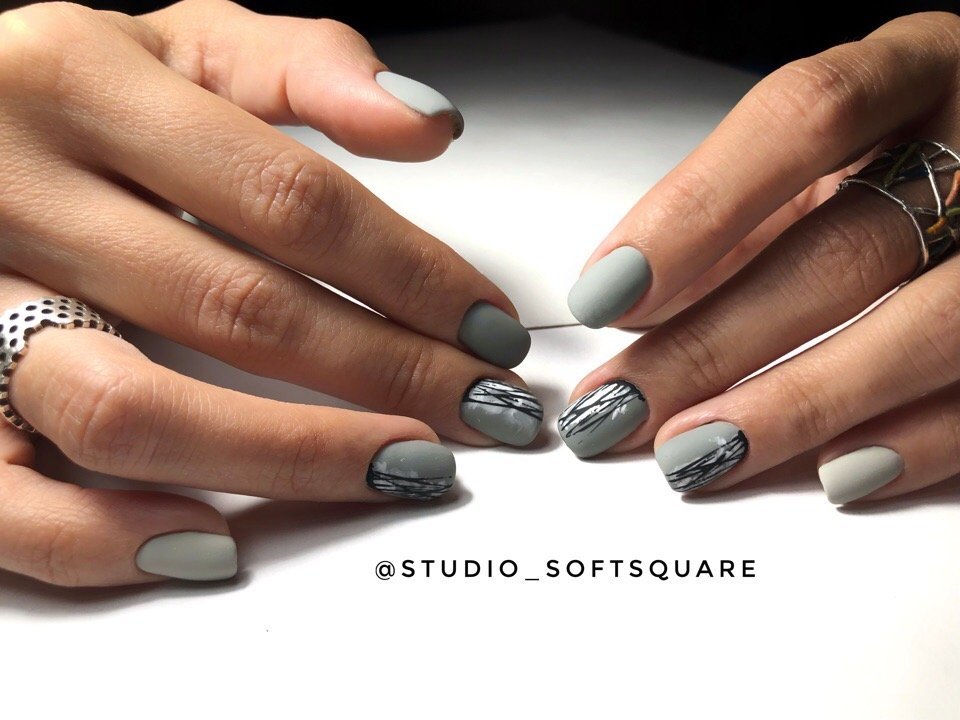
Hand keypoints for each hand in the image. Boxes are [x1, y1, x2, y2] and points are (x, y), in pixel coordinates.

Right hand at [0, 0, 541, 586]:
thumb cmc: (52, 98)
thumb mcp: (169, 43)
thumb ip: (300, 67)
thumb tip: (427, 124)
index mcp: (81, 83)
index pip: (289, 199)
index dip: (409, 276)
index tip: (485, 329)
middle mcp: (10, 189)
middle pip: (237, 307)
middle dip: (387, 373)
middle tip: (477, 410)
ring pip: (128, 407)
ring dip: (285, 455)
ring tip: (396, 469)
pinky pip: (2, 497)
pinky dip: (104, 536)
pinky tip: (210, 546)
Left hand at [559, 12, 959, 504]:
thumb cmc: (927, 153)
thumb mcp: (835, 157)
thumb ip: (741, 217)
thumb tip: (635, 306)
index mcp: (920, 70)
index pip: (804, 118)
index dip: (697, 210)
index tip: (605, 292)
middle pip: (845, 249)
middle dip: (713, 343)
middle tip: (622, 406)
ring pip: (932, 324)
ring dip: (799, 403)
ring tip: (698, 452)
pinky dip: (917, 439)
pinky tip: (834, 472)